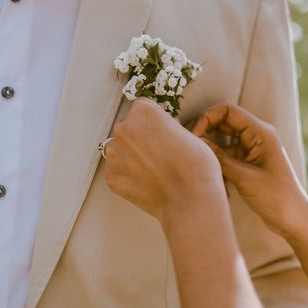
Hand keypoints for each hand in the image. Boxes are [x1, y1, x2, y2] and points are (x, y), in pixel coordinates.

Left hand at [105, 98, 224, 221]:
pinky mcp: (111, 177)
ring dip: (132, 155)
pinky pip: (119, 170)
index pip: (142, 108)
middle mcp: (123, 128)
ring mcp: (114, 154)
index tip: (163, 132)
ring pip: (121, 149)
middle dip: (141, 137)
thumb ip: (164, 126)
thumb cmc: (196, 165)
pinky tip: (148, 181)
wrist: (190, 199)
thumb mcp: (186, 132)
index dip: (155, 121)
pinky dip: (130, 174)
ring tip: (155, 169)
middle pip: (129, 127)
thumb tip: (157, 131)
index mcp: (143, 111)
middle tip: (161, 153)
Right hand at [191, 103, 307, 236]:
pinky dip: (215, 161)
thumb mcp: (244, 177)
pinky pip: (225, 153)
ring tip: (195, 161)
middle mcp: (256, 136)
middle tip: (187, 146)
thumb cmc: (275, 197)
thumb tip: (195, 143)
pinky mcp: (247, 162)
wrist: (293, 219)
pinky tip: (209, 175)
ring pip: (222, 138)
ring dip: (209, 147)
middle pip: (223, 121)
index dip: (206, 118)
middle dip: (204, 130)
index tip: (193, 136)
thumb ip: (219, 158)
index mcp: (261, 132)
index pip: (228, 111)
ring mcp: (251, 148)